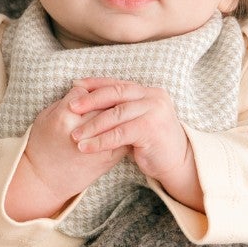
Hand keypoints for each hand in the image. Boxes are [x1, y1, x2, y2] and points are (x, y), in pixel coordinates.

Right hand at [12, 81, 125, 216]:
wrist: (45, 180)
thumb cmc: (42, 145)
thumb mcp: (45, 117)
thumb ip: (65, 101)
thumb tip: (86, 91)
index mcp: (64, 118)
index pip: (84, 93)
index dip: (84, 91)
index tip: (82, 94)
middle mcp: (83, 131)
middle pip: (104, 103)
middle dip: (104, 99)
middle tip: (101, 100)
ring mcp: (99, 145)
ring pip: (117, 118)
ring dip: (116, 112)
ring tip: (110, 111)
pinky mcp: (109, 157)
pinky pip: (123, 136)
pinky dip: (122, 128)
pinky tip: (117, 126)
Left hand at [67, 80, 192, 190]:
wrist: (177, 163)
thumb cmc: (151, 144)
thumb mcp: (135, 122)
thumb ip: (120, 111)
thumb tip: (87, 103)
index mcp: (148, 91)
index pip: (117, 83)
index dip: (95, 83)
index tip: (75, 85)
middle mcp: (153, 96)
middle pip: (115, 93)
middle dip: (90, 100)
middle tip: (70, 108)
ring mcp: (155, 111)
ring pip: (116, 114)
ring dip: (92, 125)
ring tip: (75, 135)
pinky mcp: (152, 129)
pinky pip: (120, 133)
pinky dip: (101, 140)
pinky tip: (86, 147)